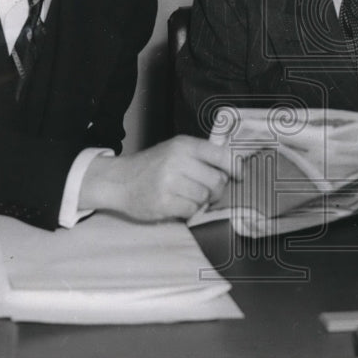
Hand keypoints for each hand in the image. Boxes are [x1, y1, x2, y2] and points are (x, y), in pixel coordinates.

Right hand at [80, 135, 234, 221]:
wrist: (118, 180)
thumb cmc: (151, 166)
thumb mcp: (175, 150)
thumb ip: (200, 156)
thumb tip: (232, 170)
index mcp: (184, 145)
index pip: (221, 155)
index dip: (235, 167)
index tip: (240, 176)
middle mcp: (178, 160)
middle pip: (216, 180)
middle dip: (216, 190)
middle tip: (206, 192)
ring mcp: (169, 182)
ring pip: (204, 197)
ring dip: (200, 201)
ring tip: (185, 196)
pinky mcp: (163, 202)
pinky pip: (191, 210)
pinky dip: (188, 211)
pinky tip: (176, 204)